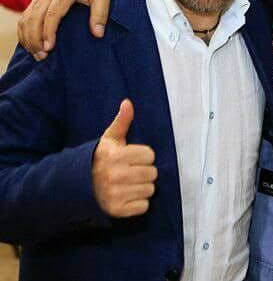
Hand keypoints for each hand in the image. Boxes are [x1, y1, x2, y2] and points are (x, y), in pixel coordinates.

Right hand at [18, 0, 109, 59]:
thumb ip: (101, 13)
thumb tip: (98, 34)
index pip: (53, 12)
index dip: (48, 31)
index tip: (49, 47)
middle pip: (34, 17)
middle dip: (35, 38)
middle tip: (42, 56)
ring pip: (26, 18)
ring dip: (28, 38)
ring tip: (37, 55)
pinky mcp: (35, 1)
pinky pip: (24, 18)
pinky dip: (24, 33)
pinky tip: (31, 46)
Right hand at [92, 100, 156, 217]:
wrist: (78, 186)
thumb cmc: (100, 159)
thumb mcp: (109, 139)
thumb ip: (122, 121)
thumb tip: (128, 102)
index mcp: (116, 156)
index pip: (150, 155)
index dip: (143, 156)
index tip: (131, 158)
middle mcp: (115, 175)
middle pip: (152, 173)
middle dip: (144, 172)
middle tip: (131, 172)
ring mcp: (115, 194)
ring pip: (150, 190)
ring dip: (142, 188)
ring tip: (128, 185)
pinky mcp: (116, 211)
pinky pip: (143, 207)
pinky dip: (138, 204)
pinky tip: (127, 197)